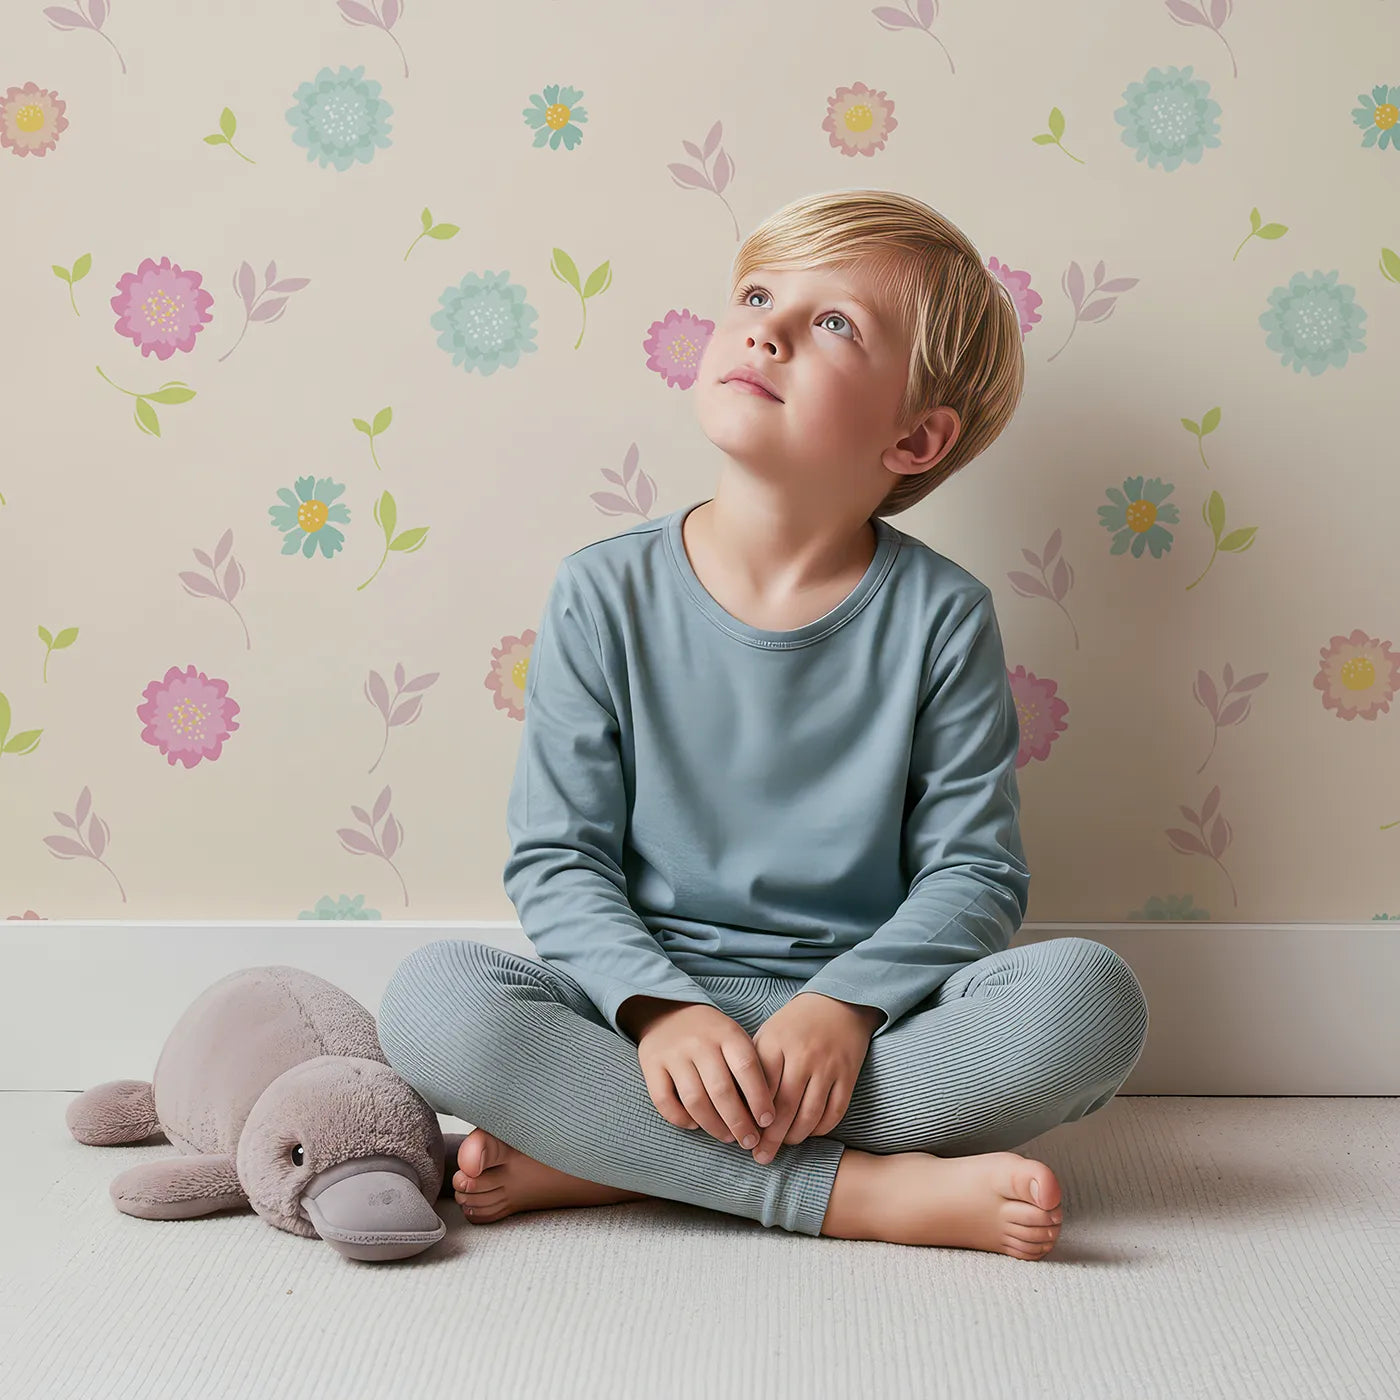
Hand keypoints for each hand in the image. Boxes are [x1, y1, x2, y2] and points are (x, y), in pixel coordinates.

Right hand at [634, 1002, 777, 1149]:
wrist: (666, 1012)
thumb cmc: (710, 1034)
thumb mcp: (733, 1037)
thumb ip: (747, 1066)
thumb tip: (765, 1112)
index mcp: (726, 1033)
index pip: (747, 1068)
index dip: (759, 1098)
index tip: (767, 1122)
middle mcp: (699, 1042)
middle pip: (721, 1090)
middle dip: (739, 1122)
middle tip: (749, 1141)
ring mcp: (673, 1053)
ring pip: (694, 1100)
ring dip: (714, 1126)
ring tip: (727, 1137)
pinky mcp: (651, 1065)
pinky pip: (664, 1101)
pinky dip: (681, 1119)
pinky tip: (694, 1124)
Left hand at [747, 992, 878, 1164]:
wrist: (838, 1003)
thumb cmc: (794, 1025)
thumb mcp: (768, 1035)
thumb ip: (755, 1067)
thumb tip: (739, 1107)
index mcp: (775, 1044)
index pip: (759, 1090)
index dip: (751, 1118)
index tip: (744, 1136)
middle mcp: (801, 1055)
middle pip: (783, 1109)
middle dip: (770, 1139)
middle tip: (761, 1157)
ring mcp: (827, 1066)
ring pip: (809, 1116)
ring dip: (795, 1137)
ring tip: (784, 1145)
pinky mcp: (848, 1075)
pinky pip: (834, 1113)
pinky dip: (820, 1129)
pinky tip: (809, 1132)